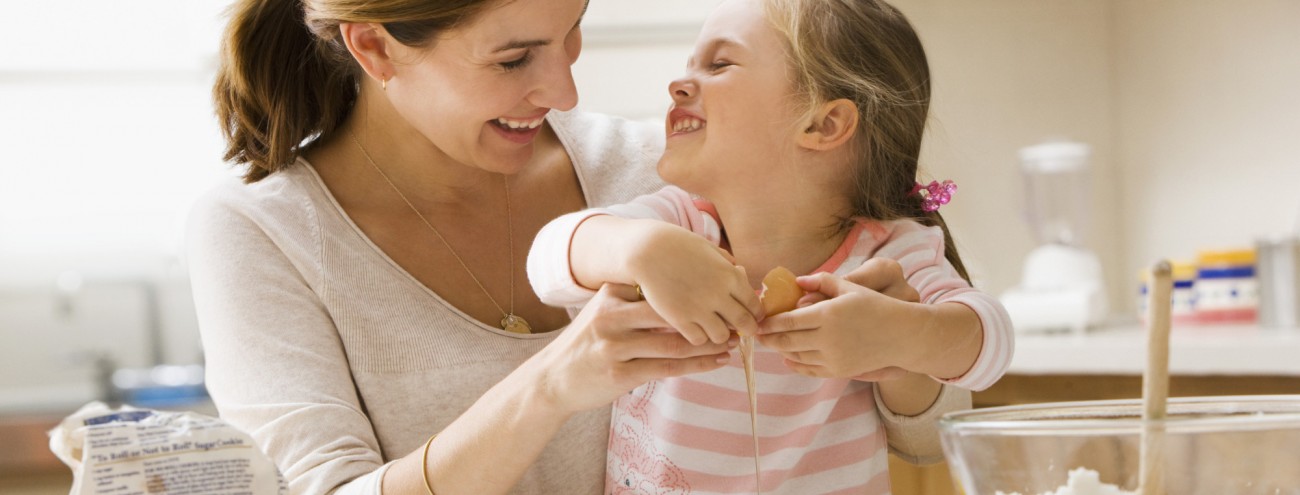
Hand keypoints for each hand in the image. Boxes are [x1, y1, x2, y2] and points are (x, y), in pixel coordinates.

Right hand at [531, 283, 736, 413]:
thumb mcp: (602, 311)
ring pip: (674, 343)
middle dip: (707, 315)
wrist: (552, 380)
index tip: (726, 289)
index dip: (696, 289)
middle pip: (671, 314)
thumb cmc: (586, 343)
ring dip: (708, 343)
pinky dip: (697, 364)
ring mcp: (615, 346)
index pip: (661, 288)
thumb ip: (632, 298)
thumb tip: (679, 285)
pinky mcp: (620, 374)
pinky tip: (717, 361)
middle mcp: (612, 318)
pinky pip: (668, 368)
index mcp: (610, 295)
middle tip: (736, 316)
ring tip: (733, 341)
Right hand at [628, 223, 761, 343]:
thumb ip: (726, 262)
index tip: (751, 316)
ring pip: (721, 336)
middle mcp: (719, 294)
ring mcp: (699, 308)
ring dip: (719, 334)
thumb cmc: (677, 245)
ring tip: (713, 328)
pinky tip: (693, 328)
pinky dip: (698, 336)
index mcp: (730, 275)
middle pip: (745, 324)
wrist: (646, 249)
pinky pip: (698, 339)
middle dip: (746, 329)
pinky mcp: (679, 318)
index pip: (754, 304)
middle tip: (740, 330)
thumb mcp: (708, 248)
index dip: (755, 314)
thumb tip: (741, 272)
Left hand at [756, 267, 925, 378]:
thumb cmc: (875, 307)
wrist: (902, 336)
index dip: (770, 322)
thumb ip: (822, 281)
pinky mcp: (839, 370)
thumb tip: (797, 280)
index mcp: (828, 314)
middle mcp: (828, 338)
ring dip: (780, 350)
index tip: (759, 320)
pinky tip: (787, 358)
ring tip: (770, 343)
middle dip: (768, 338)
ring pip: (795, 356)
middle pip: (787, 341)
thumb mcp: (850, 287)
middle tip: (757, 333)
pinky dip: (795, 364)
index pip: (788, 321)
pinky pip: (809, 369)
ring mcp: (833, 357)